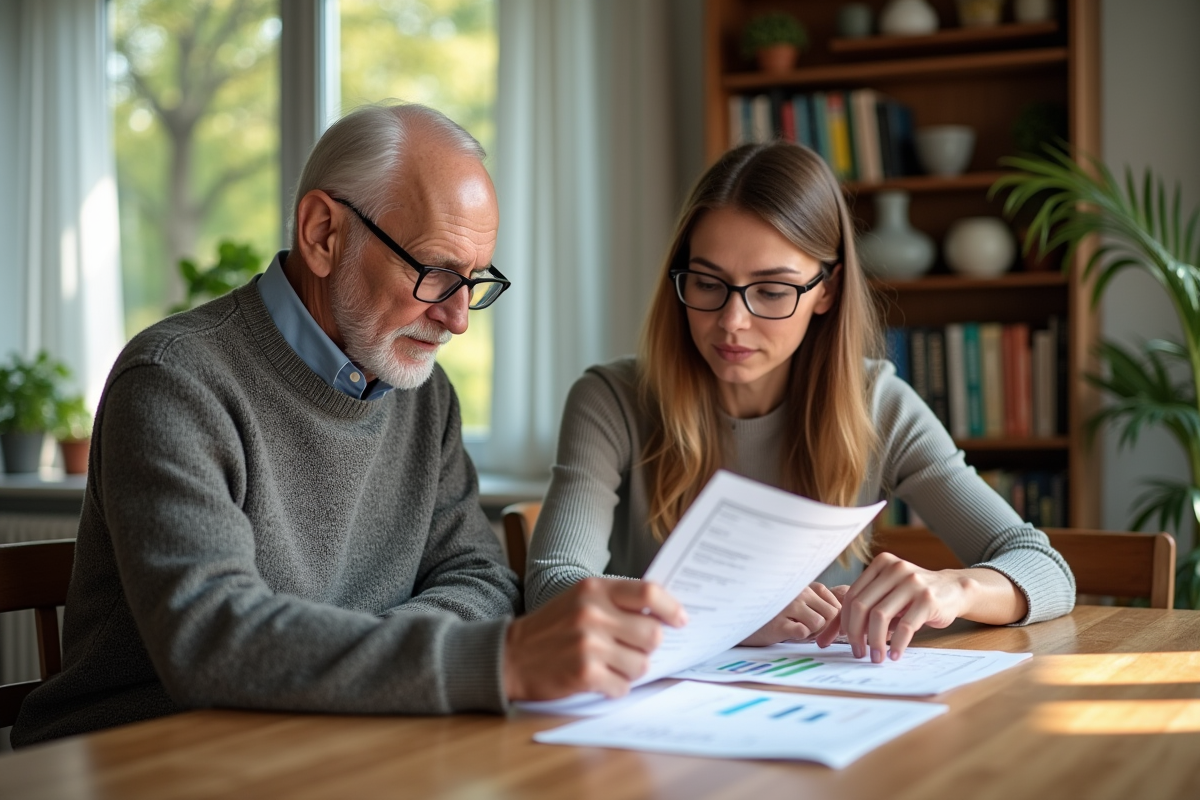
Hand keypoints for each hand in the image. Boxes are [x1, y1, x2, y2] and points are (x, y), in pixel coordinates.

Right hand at [503, 578, 686, 700]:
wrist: (509, 656)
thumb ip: (615, 601)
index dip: (671, 608)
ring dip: (631, 670)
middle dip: (648, 647)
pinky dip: (616, 687)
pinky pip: (623, 686)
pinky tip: (599, 680)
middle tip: (633, 649)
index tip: (680, 620)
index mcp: (594, 589)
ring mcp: (589, 644)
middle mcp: (593, 613)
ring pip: (641, 664)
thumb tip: (662, 615)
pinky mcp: (584, 673)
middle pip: (652, 634)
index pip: (648, 593)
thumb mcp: (579, 599)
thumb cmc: (551, 628)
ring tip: (611, 665)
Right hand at [740, 582, 841, 645]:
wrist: (740, 620)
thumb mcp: (794, 601)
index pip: (835, 603)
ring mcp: (786, 606)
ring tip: (799, 632)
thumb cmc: (770, 612)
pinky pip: (803, 631)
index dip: (836, 619)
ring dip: (814, 633)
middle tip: (813, 633)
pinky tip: (789, 633)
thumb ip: (816, 603)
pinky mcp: (777, 623)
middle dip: (827, 627)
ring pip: (820, 623)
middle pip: (832, 613)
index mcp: (803, 585)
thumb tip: (842, 615)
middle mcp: (796, 592)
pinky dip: (801, 636)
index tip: (827, 628)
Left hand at [814, 553, 971, 661]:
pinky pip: (904, 626)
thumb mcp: (887, 595)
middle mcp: (895, 569)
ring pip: (880, 616)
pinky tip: (894, 654)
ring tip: (876, 657)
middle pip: (862, 606)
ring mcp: (912, 582)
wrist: (953, 590)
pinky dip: (897, 644)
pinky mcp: (927, 599)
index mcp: (880, 564)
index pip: (852, 596)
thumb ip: (862, 609)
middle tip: (858, 653)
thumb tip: (826, 638)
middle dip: (856, 634)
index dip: (844, 622)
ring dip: (875, 642)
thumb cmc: (913, 597)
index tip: (843, 642)